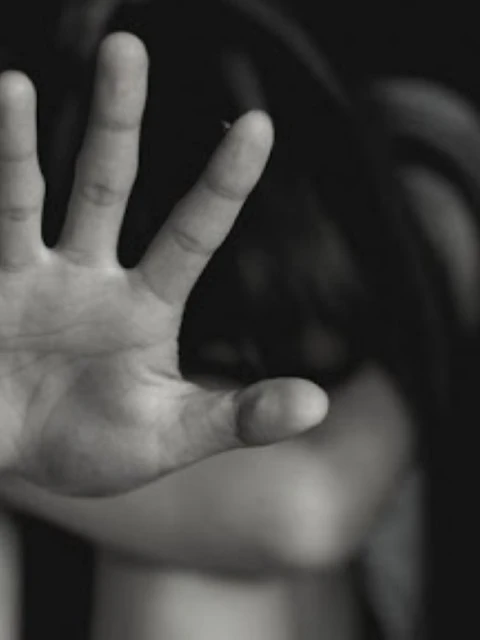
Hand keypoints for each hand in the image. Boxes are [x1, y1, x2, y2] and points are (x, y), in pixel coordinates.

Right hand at [0, 33, 327, 494]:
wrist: (20, 461)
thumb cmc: (96, 448)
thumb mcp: (171, 436)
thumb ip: (238, 419)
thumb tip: (318, 406)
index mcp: (146, 307)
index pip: (192, 234)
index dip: (223, 183)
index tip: (258, 125)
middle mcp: (90, 277)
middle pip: (107, 184)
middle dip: (116, 120)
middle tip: (126, 46)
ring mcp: (32, 277)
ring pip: (27, 193)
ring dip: (17, 139)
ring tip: (8, 83)